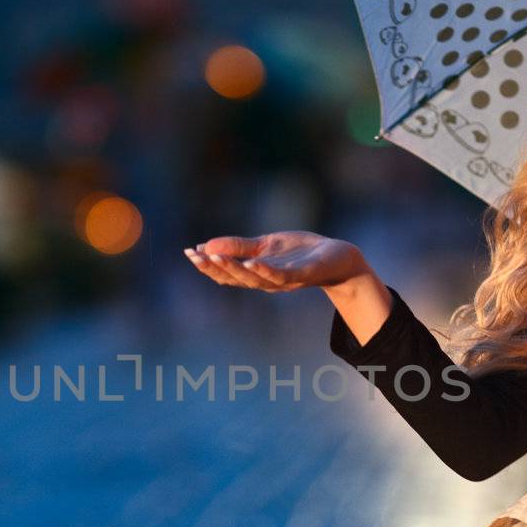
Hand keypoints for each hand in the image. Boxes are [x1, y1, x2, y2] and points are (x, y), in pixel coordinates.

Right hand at [182, 231, 365, 292]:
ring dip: (234, 269)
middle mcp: (266, 282)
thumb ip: (239, 246)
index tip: (189, 253)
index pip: (227, 274)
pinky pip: (280, 275)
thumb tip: (206, 245)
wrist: (337, 257)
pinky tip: (251, 262)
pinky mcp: (302, 274)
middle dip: (214, 268)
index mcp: (256, 274)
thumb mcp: (265, 245)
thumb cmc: (300, 252)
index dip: (207, 265)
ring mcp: (284, 280)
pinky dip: (264, 270)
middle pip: (235, 279)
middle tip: (195, 256)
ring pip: (254, 279)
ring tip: (214, 256)